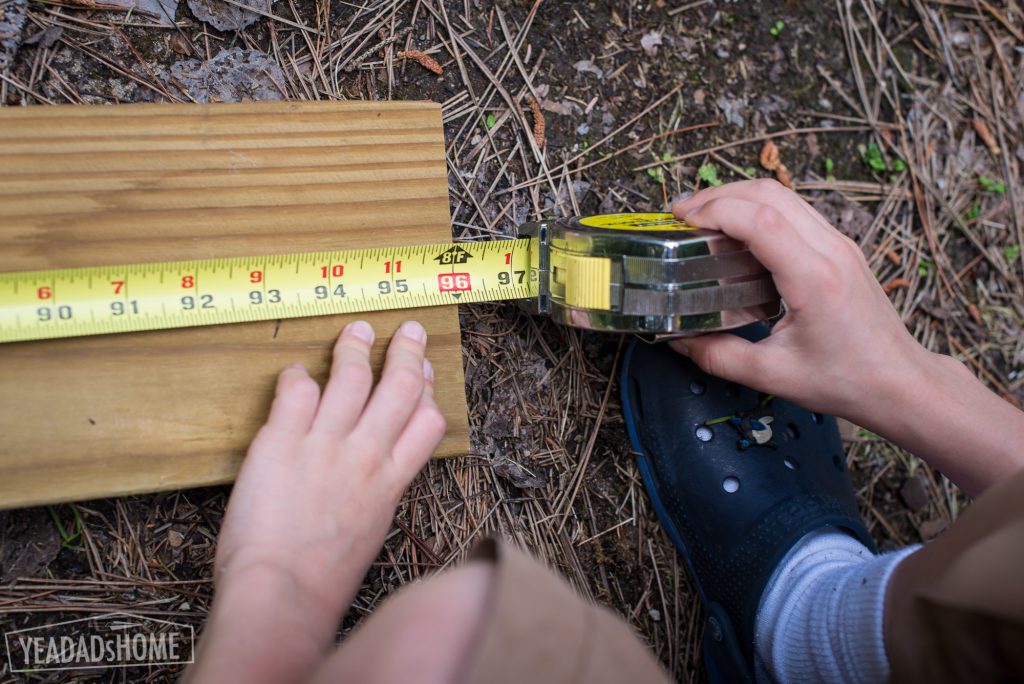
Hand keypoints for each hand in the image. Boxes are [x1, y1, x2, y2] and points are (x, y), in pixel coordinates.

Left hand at [187, 320, 445, 683]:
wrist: (282, 595)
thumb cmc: (321, 580)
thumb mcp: (369, 532)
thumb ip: (375, 491)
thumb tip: (373, 467)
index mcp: (390, 481)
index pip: (428, 421)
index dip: (429, 391)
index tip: (423, 374)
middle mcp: (365, 455)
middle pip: (400, 387)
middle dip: (408, 351)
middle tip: (409, 330)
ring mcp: (325, 445)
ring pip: (352, 376)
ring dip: (356, 347)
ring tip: (356, 330)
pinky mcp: (282, 441)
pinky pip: (297, 388)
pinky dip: (298, 374)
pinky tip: (295, 372)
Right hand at [671, 180, 927, 420]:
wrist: (899, 382)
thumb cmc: (847, 380)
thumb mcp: (773, 376)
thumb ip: (719, 357)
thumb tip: (680, 341)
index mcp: (814, 279)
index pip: (760, 220)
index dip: (716, 210)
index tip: (682, 220)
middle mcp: (831, 250)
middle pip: (770, 193)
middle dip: (719, 195)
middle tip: (682, 215)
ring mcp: (839, 244)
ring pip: (784, 195)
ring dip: (739, 197)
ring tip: (703, 218)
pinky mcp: (840, 248)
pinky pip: (796, 210)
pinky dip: (760, 209)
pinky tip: (737, 231)